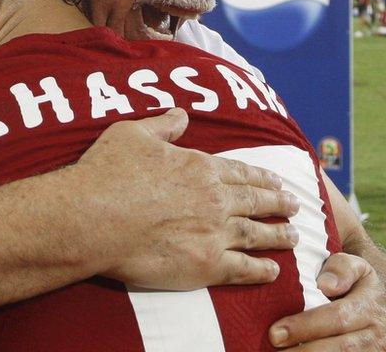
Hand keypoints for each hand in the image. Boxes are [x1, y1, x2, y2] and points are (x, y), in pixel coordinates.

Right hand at [69, 107, 300, 289]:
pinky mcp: (206, 265)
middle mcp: (215, 199)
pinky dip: (262, 270)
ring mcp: (214, 233)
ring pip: (258, 234)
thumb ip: (161, 125)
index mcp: (201, 167)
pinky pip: (244, 269)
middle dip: (279, 203)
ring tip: (294, 238)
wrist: (91, 218)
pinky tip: (274, 271)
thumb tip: (181, 114)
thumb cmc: (106, 174)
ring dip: (279, 236)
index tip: (277, 181)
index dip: (263, 177)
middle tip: (294, 206)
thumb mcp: (131, 135)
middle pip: (257, 202)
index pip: (242, 172)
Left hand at [268, 253, 385, 350]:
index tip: (275, 332)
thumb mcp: (359, 269)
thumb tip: (324, 284)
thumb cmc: (365, 290)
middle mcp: (375, 335)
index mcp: (369, 306)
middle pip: (340, 348)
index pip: (337, 317)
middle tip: (272, 348)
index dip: (306, 327)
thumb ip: (341, 269)